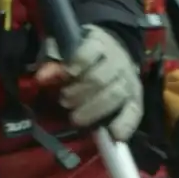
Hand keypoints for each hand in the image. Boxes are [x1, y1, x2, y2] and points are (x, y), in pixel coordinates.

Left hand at [35, 25, 143, 141]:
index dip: (78, 63)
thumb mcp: (64, 48)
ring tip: (76, 118)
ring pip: (116, 95)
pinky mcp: (136, 95)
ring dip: (94, 110)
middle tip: (64, 101)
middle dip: (80, 93)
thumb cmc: (81, 52)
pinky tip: (114, 135)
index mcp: (98, 42)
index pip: (90, 51)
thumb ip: (52, 60)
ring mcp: (129, 78)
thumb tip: (42, 77)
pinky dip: (126, 124)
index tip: (66, 74)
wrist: (112, 50)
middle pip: (101, 78)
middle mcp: (117, 60)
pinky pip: (135, 111)